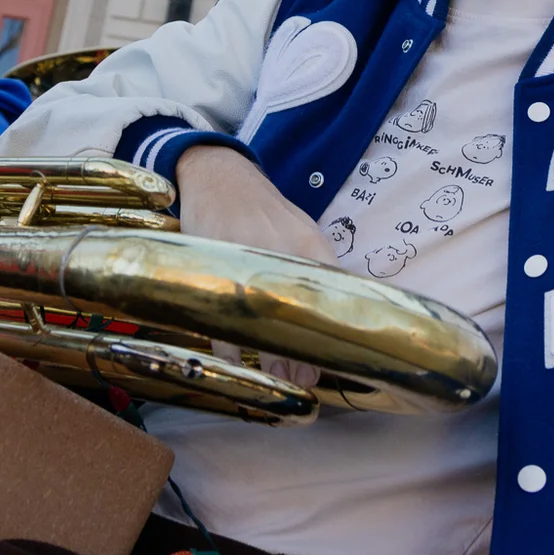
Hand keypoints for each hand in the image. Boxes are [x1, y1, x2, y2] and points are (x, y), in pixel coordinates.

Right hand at [176, 145, 337, 389]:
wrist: (219, 176)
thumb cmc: (265, 210)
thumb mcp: (302, 230)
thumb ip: (320, 268)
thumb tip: (341, 313)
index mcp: (308, 244)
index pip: (333, 293)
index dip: (336, 331)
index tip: (339, 358)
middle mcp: (280, 251)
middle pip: (297, 315)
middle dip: (304, 354)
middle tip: (308, 378)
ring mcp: (244, 259)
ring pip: (260, 320)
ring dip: (271, 356)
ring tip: (280, 375)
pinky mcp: (212, 266)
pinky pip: (223, 316)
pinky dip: (231, 344)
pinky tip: (238, 360)